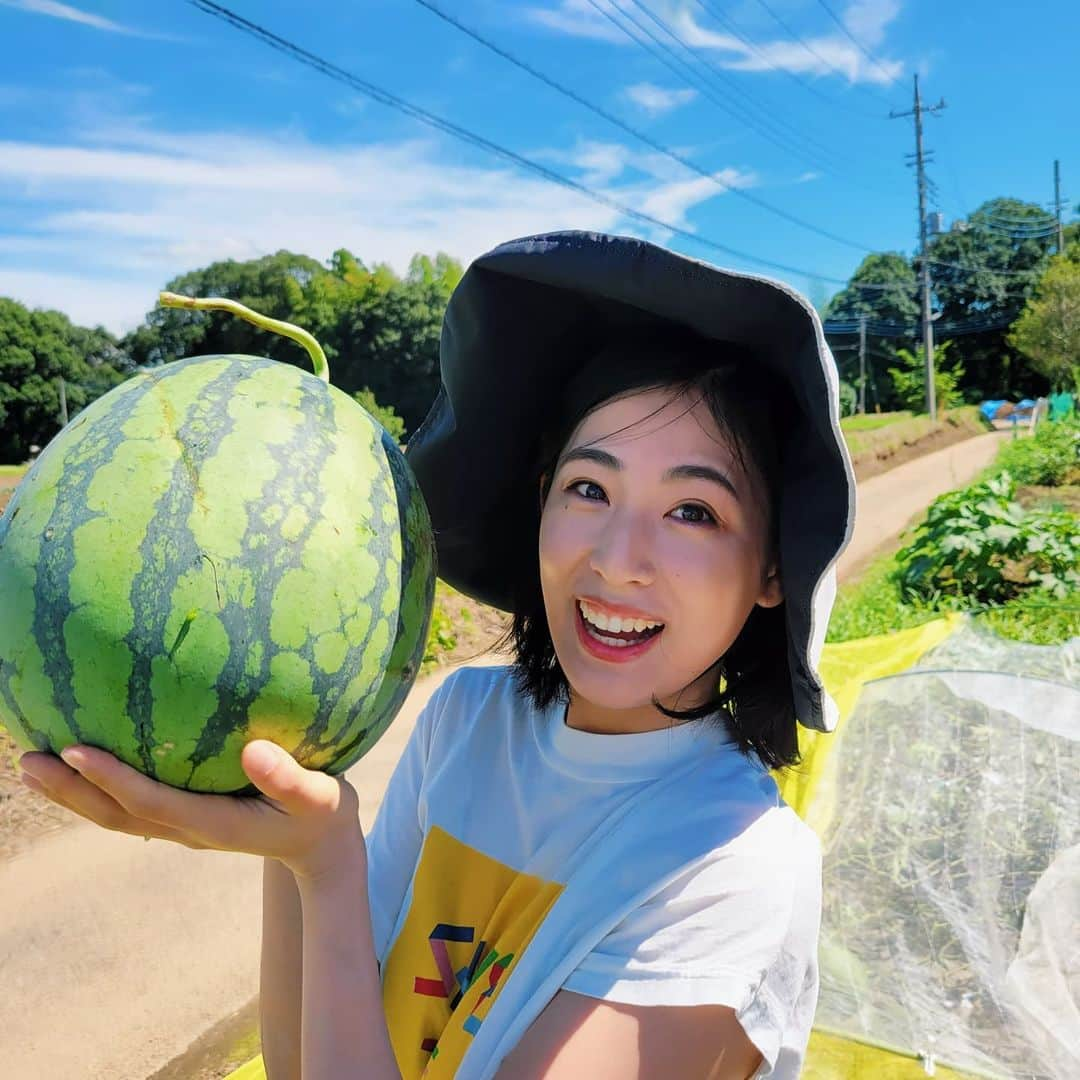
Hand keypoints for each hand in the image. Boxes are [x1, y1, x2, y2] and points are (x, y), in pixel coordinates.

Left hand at [17, 741, 363, 883]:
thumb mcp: (319, 796)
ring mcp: (185, 828)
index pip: (150, 802)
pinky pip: (132, 807)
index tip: (74, 749)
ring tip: (33, 766)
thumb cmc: (323, 814)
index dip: (110, 778)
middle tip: (27, 760)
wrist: (322, 846)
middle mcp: (190, 830)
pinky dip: (98, 790)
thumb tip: (252, 749)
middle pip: (117, 815)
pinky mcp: (187, 819)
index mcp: (216, 824)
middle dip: (70, 791)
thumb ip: (289, 778)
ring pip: (117, 816)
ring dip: (73, 795)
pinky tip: (81, 770)